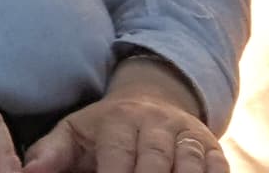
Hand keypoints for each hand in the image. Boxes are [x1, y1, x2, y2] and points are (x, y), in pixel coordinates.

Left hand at [21, 60, 225, 172]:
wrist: (153, 102)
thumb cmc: (105, 130)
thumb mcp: (74, 133)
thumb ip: (50, 153)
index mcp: (119, 121)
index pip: (117, 154)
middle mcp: (156, 125)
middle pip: (156, 162)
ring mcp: (187, 136)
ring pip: (190, 165)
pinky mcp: (213, 149)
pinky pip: (219, 168)